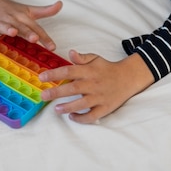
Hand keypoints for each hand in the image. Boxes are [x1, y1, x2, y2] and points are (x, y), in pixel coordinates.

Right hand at [0, 0, 62, 49]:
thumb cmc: (11, 8)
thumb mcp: (28, 10)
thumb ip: (45, 11)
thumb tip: (61, 4)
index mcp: (23, 17)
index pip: (36, 27)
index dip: (44, 37)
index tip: (52, 47)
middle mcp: (12, 19)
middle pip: (21, 26)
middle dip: (27, 32)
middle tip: (35, 38)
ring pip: (4, 26)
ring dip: (9, 29)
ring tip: (14, 33)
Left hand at [39, 50, 154, 123]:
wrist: (128, 78)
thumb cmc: (107, 68)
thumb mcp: (95, 58)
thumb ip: (82, 58)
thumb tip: (70, 53)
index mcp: (89, 70)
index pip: (69, 71)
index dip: (55, 74)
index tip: (42, 77)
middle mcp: (93, 83)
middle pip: (73, 88)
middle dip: (57, 92)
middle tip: (43, 95)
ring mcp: (99, 97)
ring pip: (82, 104)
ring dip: (68, 107)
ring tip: (55, 110)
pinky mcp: (105, 108)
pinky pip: (92, 116)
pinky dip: (82, 118)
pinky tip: (72, 117)